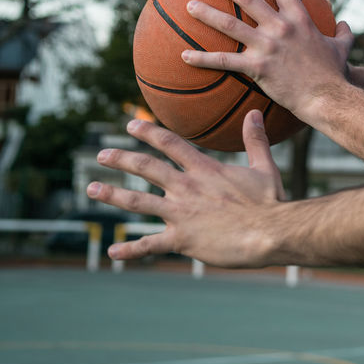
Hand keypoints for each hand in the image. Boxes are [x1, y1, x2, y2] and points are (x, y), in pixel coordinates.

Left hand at [86, 111, 285, 266]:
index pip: (171, 144)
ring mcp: (181, 214)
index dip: (149, 132)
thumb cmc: (271, 201)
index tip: (130, 125)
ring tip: (91, 189)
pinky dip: (130, 249)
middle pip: (146, 167)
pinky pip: (150, 245)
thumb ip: (255, 140)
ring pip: (138, 201)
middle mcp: (187, 188)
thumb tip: (255, 113)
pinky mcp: (182, 239)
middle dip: (121, 159)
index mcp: (206, 170)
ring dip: (113, 195)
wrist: (272, 232)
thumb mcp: (264, 167)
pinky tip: (112, 250)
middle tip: (102, 155)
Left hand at [182, 0, 355, 122]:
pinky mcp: (257, 67)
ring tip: (190, 5)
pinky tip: (184, 55)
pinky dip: (202, 58)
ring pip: (230, 24)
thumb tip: (344, 24)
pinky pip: (224, 61)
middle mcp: (281, 27)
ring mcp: (267, 46)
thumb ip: (343, 33)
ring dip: (207, 13)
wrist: (327, 97)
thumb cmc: (335, 74)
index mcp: (300, 20)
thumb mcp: (343, 49)